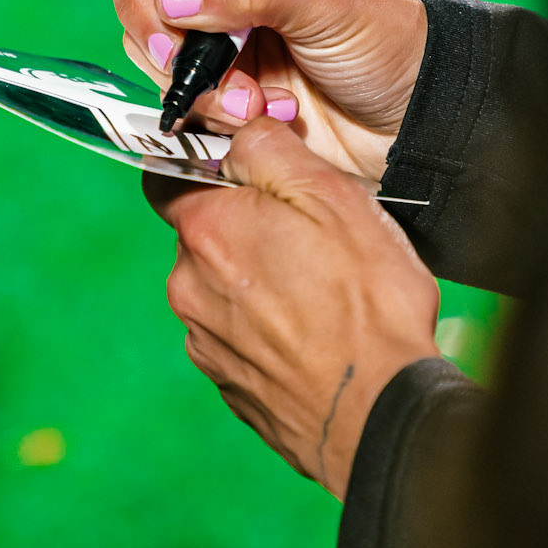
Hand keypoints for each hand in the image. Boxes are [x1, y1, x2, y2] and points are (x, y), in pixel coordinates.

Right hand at [99, 0, 426, 180]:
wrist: (406, 124)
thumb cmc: (386, 45)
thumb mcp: (333, 5)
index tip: (202, 3)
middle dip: (148, 11)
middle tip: (182, 59)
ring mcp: (202, 18)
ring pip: (140, 25)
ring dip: (189, 73)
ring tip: (254, 100)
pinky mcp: (198, 72)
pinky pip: (157, 81)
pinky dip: (196, 105)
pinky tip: (250, 116)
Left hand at [147, 119, 441, 498]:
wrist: (380, 415)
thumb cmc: (365, 302)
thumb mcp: (330, 194)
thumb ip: (268, 148)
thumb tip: (234, 131)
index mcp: (205, 231)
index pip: (166, 172)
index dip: (205, 160)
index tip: (252, 169)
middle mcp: (188, 287)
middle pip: (203, 231)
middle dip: (246, 223)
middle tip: (311, 234)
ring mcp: (206, 342)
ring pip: (222, 284)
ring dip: (260, 277)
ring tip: (323, 289)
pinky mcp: (230, 385)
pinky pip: (239, 334)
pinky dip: (269, 326)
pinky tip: (316, 332)